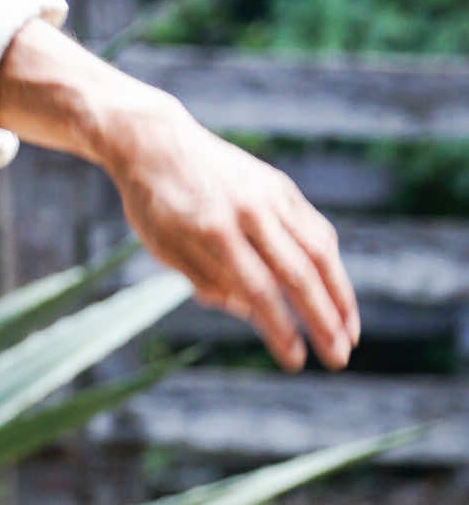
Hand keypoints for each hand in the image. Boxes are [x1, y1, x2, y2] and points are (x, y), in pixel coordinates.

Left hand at [106, 103, 357, 371]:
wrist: (157, 142)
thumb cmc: (154, 205)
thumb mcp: (165, 250)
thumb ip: (208, 281)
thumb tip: (255, 311)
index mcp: (212, 232)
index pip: (258, 291)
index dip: (280, 329)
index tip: (295, 361)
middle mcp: (248, 212)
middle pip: (298, 274)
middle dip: (323, 321)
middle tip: (339, 359)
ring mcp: (270, 195)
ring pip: (319, 250)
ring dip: (340, 295)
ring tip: (350, 332)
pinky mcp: (281, 186)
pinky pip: (315, 229)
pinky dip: (330, 263)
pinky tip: (337, 292)